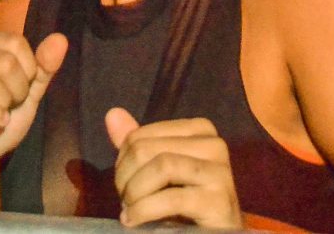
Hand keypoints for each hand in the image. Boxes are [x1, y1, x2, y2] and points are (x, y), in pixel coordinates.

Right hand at [0, 32, 67, 190]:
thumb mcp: (27, 94)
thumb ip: (43, 67)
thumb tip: (60, 38)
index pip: (13, 42)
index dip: (28, 69)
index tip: (22, 90)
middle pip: (1, 59)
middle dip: (17, 89)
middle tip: (11, 106)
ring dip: (2, 101)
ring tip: (3, 115)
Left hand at [106, 108, 241, 228]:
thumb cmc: (185, 204)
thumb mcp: (157, 171)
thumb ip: (137, 144)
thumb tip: (112, 114)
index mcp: (199, 130)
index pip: (141, 135)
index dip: (123, 160)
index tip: (123, 182)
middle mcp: (214, 144)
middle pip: (147, 149)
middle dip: (126, 177)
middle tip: (124, 199)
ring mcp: (220, 172)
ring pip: (161, 166)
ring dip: (135, 192)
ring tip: (129, 210)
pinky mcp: (220, 202)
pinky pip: (171, 198)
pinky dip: (144, 210)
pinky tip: (134, 220)